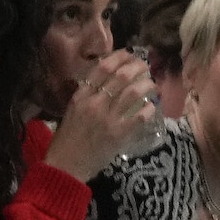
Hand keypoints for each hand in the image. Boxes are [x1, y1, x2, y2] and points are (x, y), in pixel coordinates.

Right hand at [45, 50, 160, 181]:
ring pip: (133, 93)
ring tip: (153, 84)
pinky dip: (149, 108)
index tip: (129, 54)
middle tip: (146, 66)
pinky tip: (152, 106)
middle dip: (137, 67)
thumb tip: (109, 82)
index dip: (118, 58)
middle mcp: (94, 103)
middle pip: (120, 77)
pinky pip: (140, 116)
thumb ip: (88, 96)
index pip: (101, 69)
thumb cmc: (67, 139)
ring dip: (147, 85)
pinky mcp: (119, 134)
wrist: (66, 166)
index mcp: (80, 96)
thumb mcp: (73, 111)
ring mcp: (108, 118)